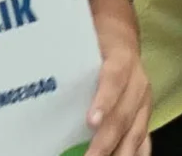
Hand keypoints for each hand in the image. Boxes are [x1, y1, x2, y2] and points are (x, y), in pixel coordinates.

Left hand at [83, 0, 152, 155]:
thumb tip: (36, 72)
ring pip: (136, 131)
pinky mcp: (144, 115)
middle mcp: (137, 83)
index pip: (114, 80)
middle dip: (106, 141)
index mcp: (122, 61)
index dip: (105, 101)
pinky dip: (135, 153)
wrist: (121, 36)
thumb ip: (68, 56)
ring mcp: (144, 102)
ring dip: (119, 152)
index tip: (91, 121)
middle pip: (124, 114)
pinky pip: (143, 138)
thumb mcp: (83, 41)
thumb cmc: (96, 43)